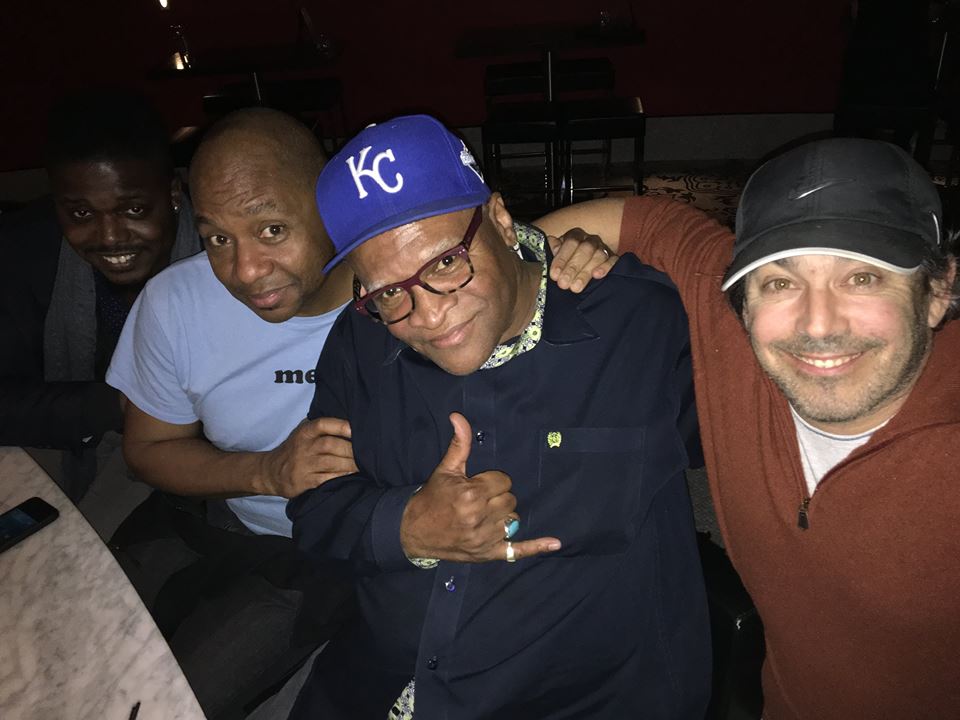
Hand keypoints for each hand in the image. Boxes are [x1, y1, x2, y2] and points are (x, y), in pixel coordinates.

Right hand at [259, 417, 356, 497]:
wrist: (270, 471)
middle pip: (331, 444)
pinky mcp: (304, 481)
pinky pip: (326, 478)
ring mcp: (303, 464)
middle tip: (366, 453)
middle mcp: (303, 446)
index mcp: (305, 432)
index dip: (340, 425)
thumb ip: (321, 428)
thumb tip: (352, 424)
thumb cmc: (294, 450)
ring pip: (331, 462)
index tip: (355, 429)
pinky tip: (350, 475)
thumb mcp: (302, 433)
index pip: (323, 424)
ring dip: (350, 464)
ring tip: (363, 465)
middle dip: (351, 449)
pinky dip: (340, 476)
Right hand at [400, 413, 561, 562]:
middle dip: (497, 497)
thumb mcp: (445, 469)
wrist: (413, 532)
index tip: (477, 485)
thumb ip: (459, 444)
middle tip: (478, 500)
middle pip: (510, 500)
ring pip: (514, 520)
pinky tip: (554, 542)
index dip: (492, 481)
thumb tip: (459, 417)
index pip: (503, 481)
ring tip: (484, 516)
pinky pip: (517, 550)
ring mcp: (485, 538)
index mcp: (471, 494)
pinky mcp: (487, 553)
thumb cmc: (431, 498)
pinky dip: (535, 546)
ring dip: (503, 516)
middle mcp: (479, 516)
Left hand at [547, 227, 616, 291]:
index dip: (562, 259)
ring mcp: (603, 249)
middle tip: (563, 284)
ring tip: (576, 287)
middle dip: (572, 268)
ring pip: (598, 256)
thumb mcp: (558, 254)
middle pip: (584, 250)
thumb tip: (552, 245)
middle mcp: (590, 240)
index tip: (554, 274)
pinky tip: (597, 276)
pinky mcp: (613, 258)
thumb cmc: (567, 261)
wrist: (581, 268)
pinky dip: (606, 267)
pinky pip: (613, 261)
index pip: (570, 243)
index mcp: (576, 235)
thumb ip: (554, 249)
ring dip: (585, 272)